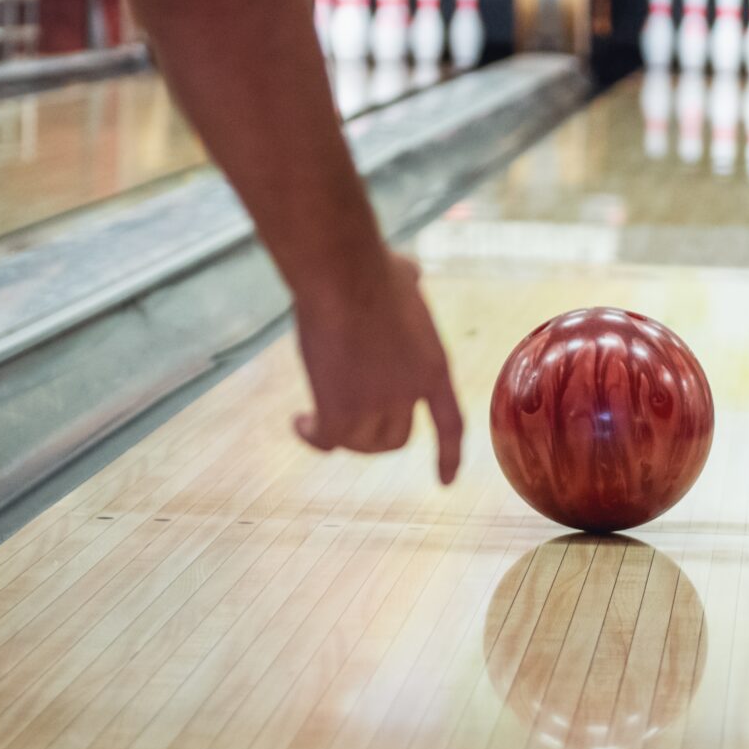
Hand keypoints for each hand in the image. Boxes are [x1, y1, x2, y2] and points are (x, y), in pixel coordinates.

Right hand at [291, 252, 463, 483]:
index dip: (448, 456)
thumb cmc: (372, 266)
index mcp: (434, 368)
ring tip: (317, 419)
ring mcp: (375, 404)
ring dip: (341, 436)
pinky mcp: (339, 408)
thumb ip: (411, 285)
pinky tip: (299, 423)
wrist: (345, 275)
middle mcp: (410, 395)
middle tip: (347, 418)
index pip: (450, 425)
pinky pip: (327, 439)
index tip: (445, 482)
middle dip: (373, 435)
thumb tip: (409, 272)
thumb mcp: (406, 279)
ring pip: (359, 443)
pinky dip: (312, 436)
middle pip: (395, 440)